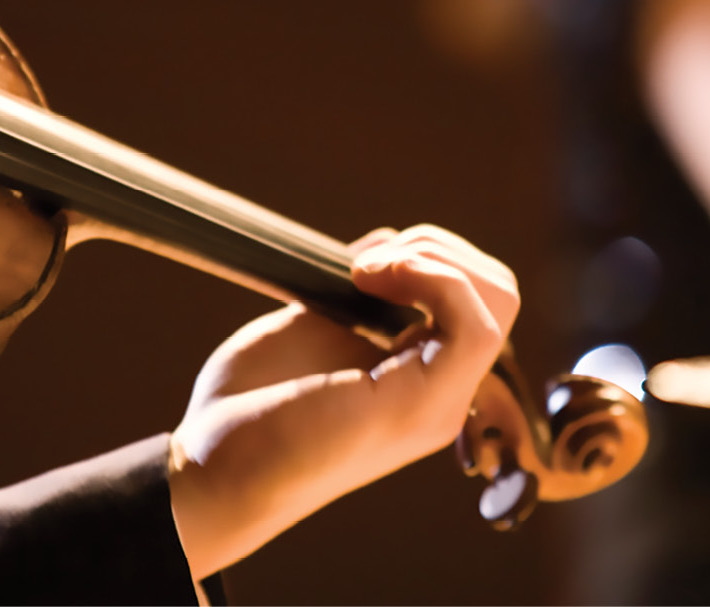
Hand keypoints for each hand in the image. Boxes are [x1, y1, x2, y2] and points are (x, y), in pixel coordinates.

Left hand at [167, 224, 517, 577]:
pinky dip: (432, 278)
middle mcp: (443, 393)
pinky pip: (476, 325)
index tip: (360, 262)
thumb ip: (360, 289)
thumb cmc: (250, 406)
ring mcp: (438, 403)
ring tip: (364, 271)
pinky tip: (371, 278)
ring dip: (432, 258)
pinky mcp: (422, 406)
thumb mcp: (315, 322)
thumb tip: (390, 244)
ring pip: (499, 300)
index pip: (479, 299)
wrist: (210, 465)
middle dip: (438, 248)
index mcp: (422, 376)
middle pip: (500, 293)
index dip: (430, 257)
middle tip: (366, 263)